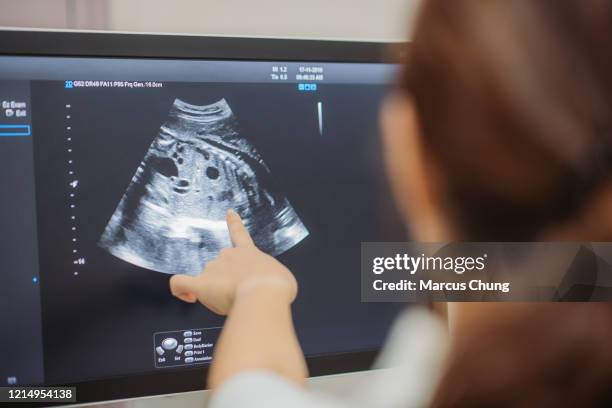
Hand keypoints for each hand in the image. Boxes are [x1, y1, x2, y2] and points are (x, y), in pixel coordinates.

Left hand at [169, 209, 297, 314]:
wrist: (264, 294)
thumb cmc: (275, 287)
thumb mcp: (281, 278)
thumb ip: (270, 278)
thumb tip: (267, 285)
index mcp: (249, 253)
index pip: (239, 234)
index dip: (234, 223)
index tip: (229, 214)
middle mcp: (228, 256)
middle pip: (221, 265)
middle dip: (228, 281)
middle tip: (239, 297)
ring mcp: (213, 269)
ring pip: (206, 279)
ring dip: (215, 292)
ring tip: (230, 305)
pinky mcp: (201, 284)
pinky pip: (180, 283)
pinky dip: (180, 290)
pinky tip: (187, 296)